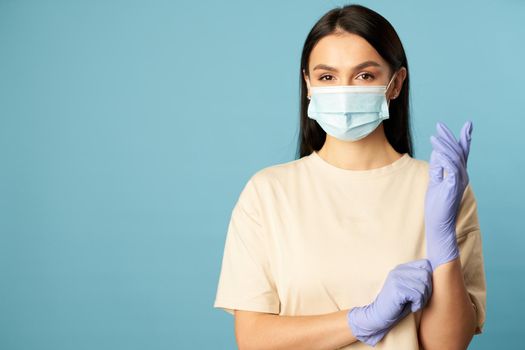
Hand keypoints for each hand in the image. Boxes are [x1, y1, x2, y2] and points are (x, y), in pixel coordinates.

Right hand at [346, 259, 432, 345]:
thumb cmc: (398, 304)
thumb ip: (419, 280)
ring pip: (423, 286)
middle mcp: (399, 270)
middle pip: (426, 274)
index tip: (423, 290)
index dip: (429, 277)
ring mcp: (396, 278)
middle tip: (420, 300)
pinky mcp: (396, 289)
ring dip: (423, 299)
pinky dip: (418, 304)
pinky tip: (412, 307)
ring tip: (415, 304)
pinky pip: (417, 294)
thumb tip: (438, 276)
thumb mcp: (409, 288)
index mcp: (402, 268)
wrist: (379, 315)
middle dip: (427, 290)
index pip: (425, 264)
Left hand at [425, 121, 472, 270]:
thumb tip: (437, 151)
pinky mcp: (454, 186)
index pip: (462, 153)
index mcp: (458, 174)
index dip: (464, 139)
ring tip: (433, 136)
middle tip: (440, 125)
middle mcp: (462, 176)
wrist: (438, 223)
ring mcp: (460, 181)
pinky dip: (445, 157)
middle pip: (459, 151)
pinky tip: (437, 150)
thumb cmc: (436, 205)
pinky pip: (452, 168)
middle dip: (450, 137)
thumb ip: (438, 167)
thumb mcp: (435, 181)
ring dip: (444, 145)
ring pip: (455, 158)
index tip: (467, 125)